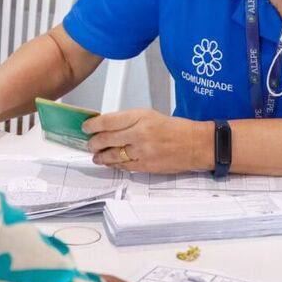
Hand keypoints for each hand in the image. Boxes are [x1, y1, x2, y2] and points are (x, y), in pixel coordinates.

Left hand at [84, 109, 210, 173]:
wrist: (195, 144)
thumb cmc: (175, 128)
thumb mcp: (150, 115)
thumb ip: (128, 120)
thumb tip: (107, 126)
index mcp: (140, 117)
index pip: (108, 121)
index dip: (92, 125)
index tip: (86, 127)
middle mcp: (139, 133)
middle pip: (106, 139)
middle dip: (93, 143)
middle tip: (89, 143)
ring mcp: (142, 151)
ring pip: (112, 156)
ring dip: (100, 157)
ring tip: (96, 156)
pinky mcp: (146, 166)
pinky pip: (123, 166)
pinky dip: (114, 165)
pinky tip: (110, 163)